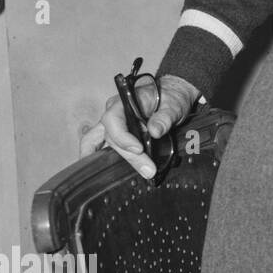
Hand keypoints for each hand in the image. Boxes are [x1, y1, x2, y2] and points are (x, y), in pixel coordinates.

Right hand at [80, 74, 199, 179]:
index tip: (139, 150)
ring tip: (118, 175)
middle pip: (110, 137)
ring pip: (98, 142)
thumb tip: (155, 131)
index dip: (123, 137)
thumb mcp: (174, 105)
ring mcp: (111, 124)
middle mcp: (113, 112)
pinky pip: (98, 145)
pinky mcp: (115, 134)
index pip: (113, 119)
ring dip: (107, 160)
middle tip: (149, 170)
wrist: (172, 96)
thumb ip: (165, 117)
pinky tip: (103, 172)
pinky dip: (99, 158)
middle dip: (129, 156)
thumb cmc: (170, 97)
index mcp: (124, 102)